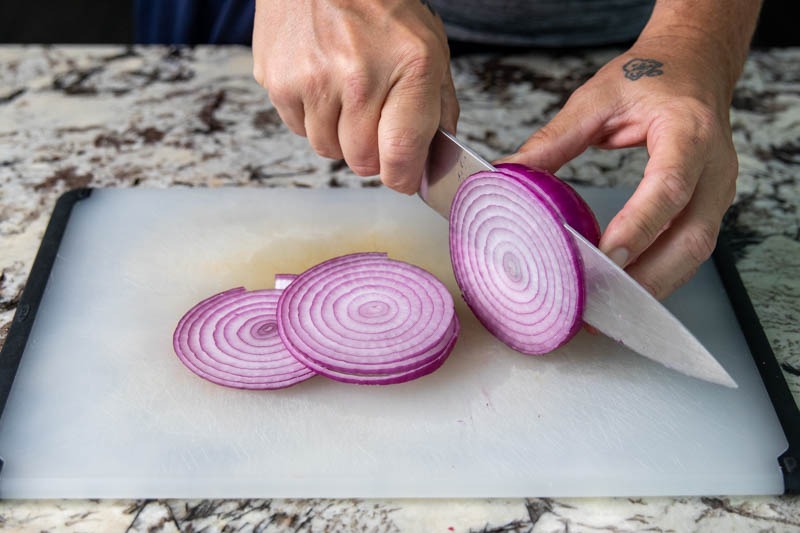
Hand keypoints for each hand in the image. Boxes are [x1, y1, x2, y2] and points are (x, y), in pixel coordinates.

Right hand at [252, 0, 458, 193]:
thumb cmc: (380, 6)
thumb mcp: (429, 47)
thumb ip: (438, 106)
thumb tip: (433, 158)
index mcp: (409, 69)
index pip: (401, 155)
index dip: (403, 177)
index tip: (404, 177)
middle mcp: (358, 78)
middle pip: (362, 162)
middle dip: (372, 154)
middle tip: (374, 124)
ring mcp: (312, 81)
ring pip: (327, 150)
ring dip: (339, 136)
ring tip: (345, 96)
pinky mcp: (277, 80)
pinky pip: (297, 128)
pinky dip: (311, 117)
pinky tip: (320, 83)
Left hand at [501, 36, 739, 298]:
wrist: (694, 68)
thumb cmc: (650, 78)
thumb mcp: (597, 99)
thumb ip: (554, 139)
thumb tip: (509, 173)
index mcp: (688, 131)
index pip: (669, 185)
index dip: (641, 224)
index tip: (608, 254)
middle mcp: (714, 166)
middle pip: (692, 236)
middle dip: (648, 276)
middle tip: (602, 300)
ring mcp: (718, 190)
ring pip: (694, 252)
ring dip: (654, 285)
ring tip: (610, 308)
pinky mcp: (710, 206)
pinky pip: (689, 250)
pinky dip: (661, 275)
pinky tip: (628, 290)